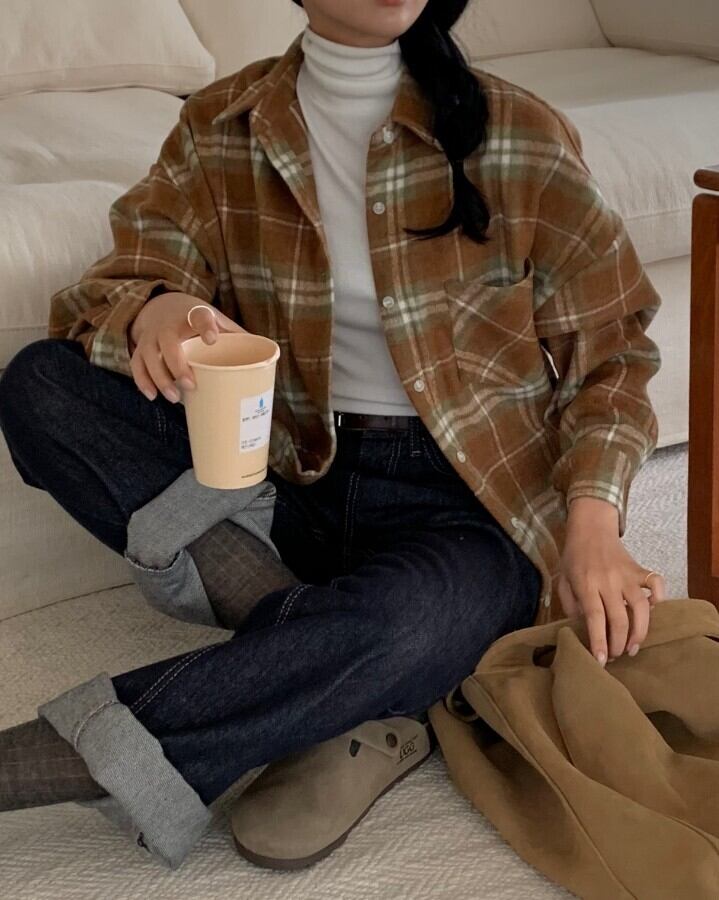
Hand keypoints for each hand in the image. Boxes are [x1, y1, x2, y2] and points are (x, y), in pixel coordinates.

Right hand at [128, 292, 246, 402]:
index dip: (205, 327)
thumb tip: (267, 357)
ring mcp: (152, 337)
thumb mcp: (217, 320)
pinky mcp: (141, 348)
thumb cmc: (197, 319)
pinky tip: (152, 396)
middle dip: (177, 364)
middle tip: (190, 384)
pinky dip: (143, 381)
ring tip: (174, 398)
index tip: (212, 339)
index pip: (199, 316)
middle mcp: (169, 325)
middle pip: (168, 342)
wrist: (162, 306)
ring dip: (160, 378)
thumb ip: (235, 336)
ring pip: (149, 356)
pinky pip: (137, 365)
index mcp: (193, 314)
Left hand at [558, 497, 666, 666]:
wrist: (591, 528)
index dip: (599, 641)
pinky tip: (653, 611)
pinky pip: (656, 584)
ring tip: (633, 647)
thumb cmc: (574, 557)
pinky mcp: (640, 569)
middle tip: (617, 655)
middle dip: (619, 643)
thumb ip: (571, 605)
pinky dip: (659, 599)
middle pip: (620, 618)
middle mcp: (609, 581)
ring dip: (640, 631)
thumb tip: (585, 628)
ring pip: (641, 608)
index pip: (595, 618)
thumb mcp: (563, 581)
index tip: (602, 661)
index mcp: (586, 584)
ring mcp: (627, 575)